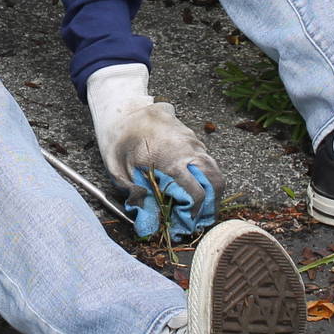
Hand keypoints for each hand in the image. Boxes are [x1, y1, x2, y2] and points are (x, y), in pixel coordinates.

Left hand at [86, 63, 224, 240]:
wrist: (122, 107)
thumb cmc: (118, 140)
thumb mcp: (120, 172)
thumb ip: (137, 198)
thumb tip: (148, 226)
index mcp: (171, 160)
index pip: (196, 194)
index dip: (193, 214)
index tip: (184, 226)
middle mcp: (188, 150)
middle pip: (215, 181)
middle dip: (211, 204)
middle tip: (199, 219)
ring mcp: (193, 141)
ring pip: (214, 169)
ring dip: (211, 190)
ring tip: (199, 206)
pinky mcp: (193, 137)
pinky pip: (207, 159)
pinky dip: (206, 175)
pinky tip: (193, 185)